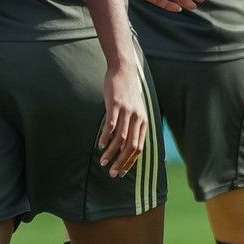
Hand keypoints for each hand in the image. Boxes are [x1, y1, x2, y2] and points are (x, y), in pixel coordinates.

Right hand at [97, 61, 151, 177]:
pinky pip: (111, 125)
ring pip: (120, 138)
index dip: (129, 162)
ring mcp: (127, 111)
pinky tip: (100, 144)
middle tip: (112, 173)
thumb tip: (126, 144)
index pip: (138, 148)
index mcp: (143, 122)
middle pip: (131, 147)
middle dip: (121, 162)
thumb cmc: (128, 92)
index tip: (120, 172)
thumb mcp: (135, 110)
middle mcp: (137, 118)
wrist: (124, 70)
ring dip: (111, 152)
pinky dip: (105, 137)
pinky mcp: (115, 104)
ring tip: (102, 161)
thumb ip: (132, 125)